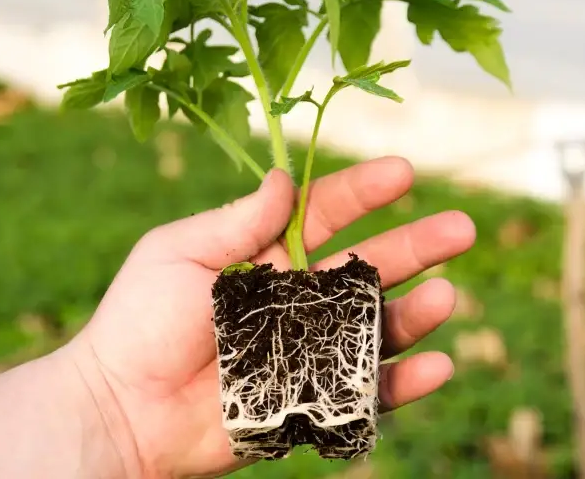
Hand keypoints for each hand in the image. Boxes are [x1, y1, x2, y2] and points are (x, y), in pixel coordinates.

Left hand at [61, 157, 476, 477]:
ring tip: (446, 299)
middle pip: (368, 267)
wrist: (121, 412)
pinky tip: (435, 365)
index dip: (365, 192)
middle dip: (416, 246)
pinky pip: (366, 391)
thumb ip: (237, 221)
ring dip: (415, 314)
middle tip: (463, 229)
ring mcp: (306, 351)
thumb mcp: (178, 254)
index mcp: (264, 256)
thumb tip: (285, 179)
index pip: (325, 214)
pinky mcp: (310, 401)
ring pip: (375, 327)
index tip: (405, 172)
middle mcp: (294, 300)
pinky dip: (403, 382)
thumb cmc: (137, 325)